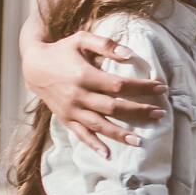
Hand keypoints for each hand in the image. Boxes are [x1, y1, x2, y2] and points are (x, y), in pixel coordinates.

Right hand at [26, 28, 164, 155]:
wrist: (33, 66)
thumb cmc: (62, 50)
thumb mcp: (81, 39)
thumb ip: (105, 44)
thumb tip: (130, 54)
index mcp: (84, 75)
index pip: (119, 85)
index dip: (142, 87)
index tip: (162, 87)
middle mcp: (78, 95)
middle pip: (113, 107)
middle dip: (139, 111)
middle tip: (160, 114)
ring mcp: (71, 110)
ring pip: (99, 125)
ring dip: (120, 134)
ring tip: (140, 141)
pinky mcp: (65, 119)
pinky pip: (81, 134)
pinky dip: (93, 145)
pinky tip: (107, 154)